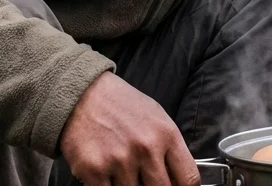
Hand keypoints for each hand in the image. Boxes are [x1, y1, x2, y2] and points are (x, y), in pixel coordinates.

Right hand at [59, 71, 200, 185]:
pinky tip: (106, 172)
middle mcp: (146, 148)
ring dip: (128, 185)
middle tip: (145, 179)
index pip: (189, 178)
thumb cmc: (122, 106)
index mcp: (166, 135)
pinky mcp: (94, 170)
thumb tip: (177, 177)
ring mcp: (120, 160)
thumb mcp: (157, 118)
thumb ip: (169, 149)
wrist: (83, 94)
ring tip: (121, 167)